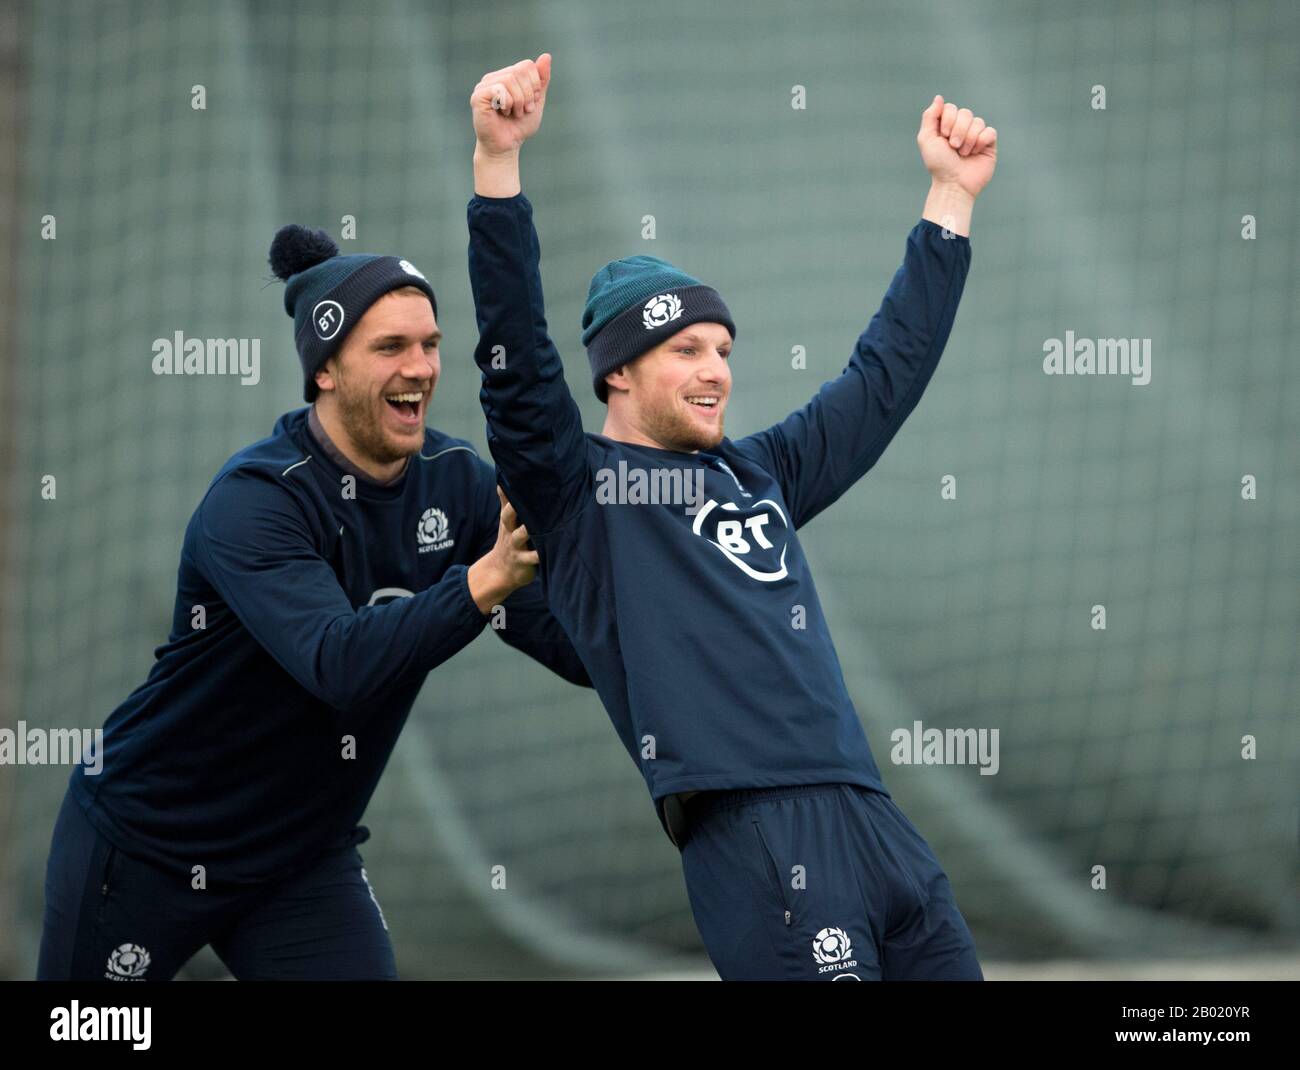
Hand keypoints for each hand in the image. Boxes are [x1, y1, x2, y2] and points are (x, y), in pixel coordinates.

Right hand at [467, 486, 539, 613]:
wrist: (500, 571)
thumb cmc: (508, 539)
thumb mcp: (505, 522)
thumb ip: (506, 502)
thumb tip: (503, 479)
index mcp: (508, 521)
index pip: (507, 504)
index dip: (511, 492)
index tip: (522, 479)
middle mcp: (510, 531)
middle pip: (508, 517)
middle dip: (514, 508)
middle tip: (527, 496)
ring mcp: (516, 547)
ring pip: (520, 536)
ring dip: (527, 530)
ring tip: (536, 522)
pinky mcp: (524, 562)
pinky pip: (531, 558)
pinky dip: (538, 555)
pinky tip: (547, 550)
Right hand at [470, 54, 551, 157]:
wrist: (506, 147)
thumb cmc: (519, 127)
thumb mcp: (536, 101)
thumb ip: (541, 80)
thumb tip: (546, 56)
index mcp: (506, 76)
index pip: (527, 65)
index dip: (534, 85)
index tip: (531, 103)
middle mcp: (494, 78)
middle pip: (519, 70)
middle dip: (528, 94)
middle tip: (523, 110)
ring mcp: (484, 86)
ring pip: (510, 79)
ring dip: (518, 101)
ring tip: (514, 114)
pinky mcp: (478, 96)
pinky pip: (499, 89)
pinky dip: (508, 104)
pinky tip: (503, 113)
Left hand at [917, 94, 996, 198]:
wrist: (953, 183)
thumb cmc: (938, 164)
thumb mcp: (927, 139)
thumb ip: (930, 117)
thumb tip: (939, 98)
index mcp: (947, 125)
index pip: (951, 108)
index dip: (947, 120)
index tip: (943, 136)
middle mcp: (962, 128)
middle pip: (965, 113)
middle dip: (958, 131)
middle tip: (953, 147)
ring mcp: (976, 135)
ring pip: (978, 122)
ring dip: (968, 139)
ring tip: (963, 154)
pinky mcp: (989, 144)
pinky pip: (990, 131)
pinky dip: (981, 141)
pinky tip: (975, 153)